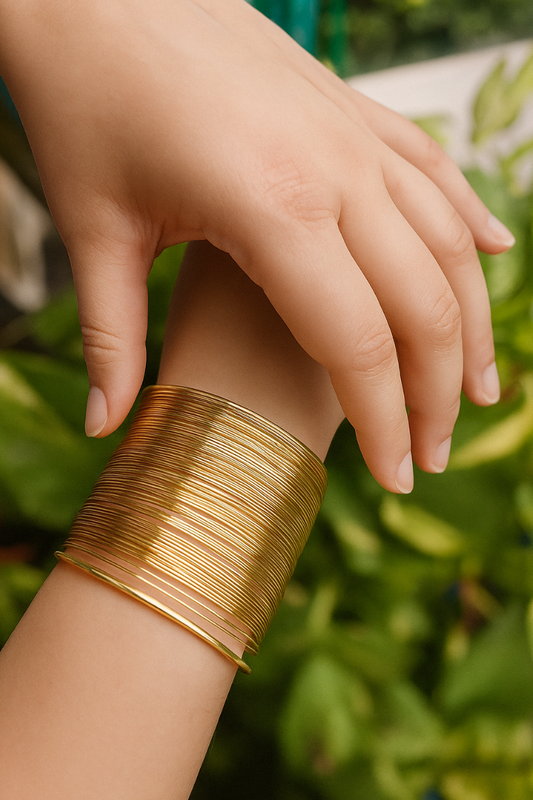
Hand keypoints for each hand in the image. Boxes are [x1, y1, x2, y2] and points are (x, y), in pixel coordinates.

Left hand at [0, 0, 513, 491]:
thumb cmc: (85, 98)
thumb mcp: (91, 228)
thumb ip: (111, 338)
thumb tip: (109, 430)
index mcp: (274, 208)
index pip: (358, 345)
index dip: (384, 423)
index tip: (396, 479)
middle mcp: (335, 170)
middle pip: (424, 306)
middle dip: (437, 394)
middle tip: (433, 454)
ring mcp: (351, 133)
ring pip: (446, 243)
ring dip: (471, 323)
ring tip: (482, 388)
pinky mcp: (348, 108)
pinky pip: (431, 172)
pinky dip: (468, 220)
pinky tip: (495, 253)